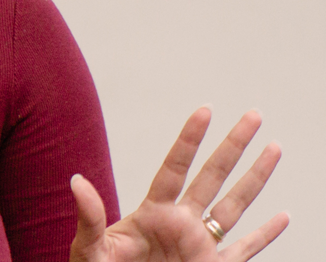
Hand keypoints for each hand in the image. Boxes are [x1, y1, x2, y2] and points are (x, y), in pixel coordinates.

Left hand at [71, 107, 287, 261]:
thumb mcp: (90, 247)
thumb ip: (89, 216)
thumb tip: (76, 181)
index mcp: (152, 213)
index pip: (174, 168)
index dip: (189, 140)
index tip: (205, 111)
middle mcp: (180, 224)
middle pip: (213, 176)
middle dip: (233, 146)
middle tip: (253, 115)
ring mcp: (198, 245)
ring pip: (234, 206)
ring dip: (255, 179)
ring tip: (274, 148)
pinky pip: (245, 250)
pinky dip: (265, 236)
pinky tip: (282, 217)